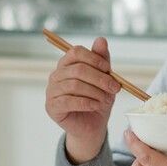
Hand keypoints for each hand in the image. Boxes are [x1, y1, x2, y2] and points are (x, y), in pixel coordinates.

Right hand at [44, 36, 121, 163]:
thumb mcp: (104, 78)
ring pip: (74, 85)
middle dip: (100, 78)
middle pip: (78, 70)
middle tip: (115, 88)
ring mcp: (51, 91)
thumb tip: (101, 39)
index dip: (94, 59)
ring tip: (106, 99)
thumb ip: (102, 60)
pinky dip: (87, 103)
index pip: (76, 52)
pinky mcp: (51, 107)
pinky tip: (96, 106)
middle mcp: (56, 75)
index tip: (108, 69)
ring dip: (95, 92)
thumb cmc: (97, 99)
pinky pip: (69, 101)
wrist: (93, 126)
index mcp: (67, 64)